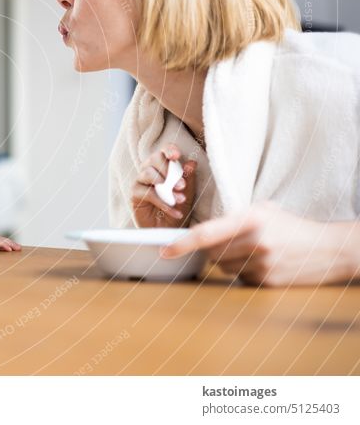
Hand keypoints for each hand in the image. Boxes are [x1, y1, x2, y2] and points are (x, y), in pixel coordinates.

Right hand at [131, 143, 196, 227]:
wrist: (167, 230)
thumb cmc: (177, 208)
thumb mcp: (187, 194)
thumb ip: (188, 179)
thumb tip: (192, 163)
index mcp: (164, 166)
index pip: (164, 151)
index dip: (169, 150)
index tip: (176, 156)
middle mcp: (150, 170)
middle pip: (154, 158)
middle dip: (168, 169)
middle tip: (182, 185)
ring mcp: (140, 181)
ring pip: (148, 173)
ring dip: (166, 187)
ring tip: (180, 200)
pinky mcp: (134, 194)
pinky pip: (147, 193)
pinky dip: (163, 203)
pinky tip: (175, 212)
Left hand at [160, 202, 359, 285]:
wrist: (330, 249)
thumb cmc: (291, 226)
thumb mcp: (264, 211)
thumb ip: (233, 218)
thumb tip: (200, 230)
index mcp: (250, 219)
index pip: (205, 234)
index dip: (181, 244)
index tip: (163, 250)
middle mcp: (254, 243)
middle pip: (211, 254)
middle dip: (212, 250)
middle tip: (231, 243)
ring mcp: (261, 265)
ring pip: (224, 268)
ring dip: (229, 261)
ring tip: (253, 252)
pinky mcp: (267, 283)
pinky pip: (239, 279)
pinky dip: (244, 273)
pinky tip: (263, 264)